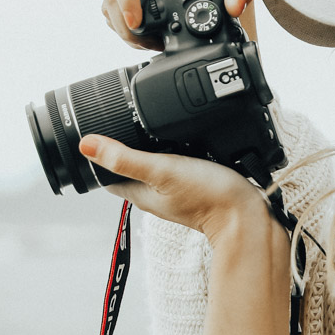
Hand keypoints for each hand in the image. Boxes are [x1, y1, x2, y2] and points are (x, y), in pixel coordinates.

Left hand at [79, 135, 274, 245]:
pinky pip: (179, 163)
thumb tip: (85, 144)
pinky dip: (177, 149)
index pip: (107, 172)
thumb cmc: (208, 198)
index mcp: (140, 192)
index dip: (100, 150)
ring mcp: (177, 189)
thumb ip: (126, 159)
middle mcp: (156, 192)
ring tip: (151, 124)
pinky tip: (184, 137)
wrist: (249, 216)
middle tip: (123, 118)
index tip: (97, 127)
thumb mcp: (162, 171)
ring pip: (155, 163)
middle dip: (125, 143)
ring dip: (152, 146)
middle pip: (130, 165)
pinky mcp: (197, 184)